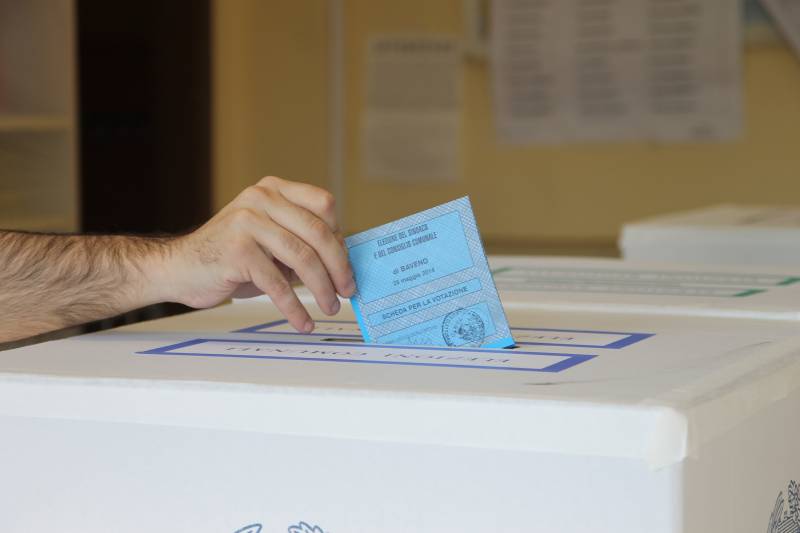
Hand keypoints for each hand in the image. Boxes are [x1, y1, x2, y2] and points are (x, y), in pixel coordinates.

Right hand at [155, 176, 354, 331]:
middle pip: (318, 233)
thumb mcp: (269, 238)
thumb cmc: (230, 257)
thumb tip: (343, 264)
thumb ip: (300, 241)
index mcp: (273, 190)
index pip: (324, 204)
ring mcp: (248, 222)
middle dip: (339, 267)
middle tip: (347, 290)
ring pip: (302, 258)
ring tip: (330, 307)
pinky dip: (294, 307)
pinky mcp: (238, 250)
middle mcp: (261, 198)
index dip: (340, 236)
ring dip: (321, 289)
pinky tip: (303, 321)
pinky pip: (278, 283)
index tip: (347, 265)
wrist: (178, 268)